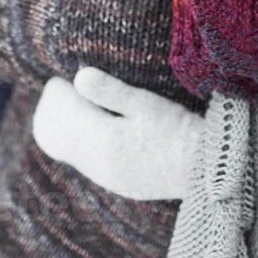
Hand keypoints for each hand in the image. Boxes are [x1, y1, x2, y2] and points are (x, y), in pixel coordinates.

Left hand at [32, 67, 202, 200]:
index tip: (64, 76)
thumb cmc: (177, 130)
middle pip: (54, 134)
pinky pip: (80, 160)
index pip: (62, 113)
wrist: (203, 171)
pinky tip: (92, 125)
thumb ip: (111, 91)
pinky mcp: (114, 181)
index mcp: (101, 141)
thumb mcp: (147, 104)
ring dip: (64, 126)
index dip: (58, 92)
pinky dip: (77, 140)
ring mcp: (103, 175)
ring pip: (65, 150)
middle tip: (65, 87)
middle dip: (55, 109)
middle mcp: (96, 163)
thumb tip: (78, 76)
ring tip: (76, 104)